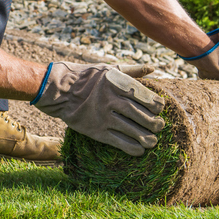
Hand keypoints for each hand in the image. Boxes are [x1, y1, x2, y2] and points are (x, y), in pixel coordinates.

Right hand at [31, 62, 165, 155]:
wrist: (59, 91)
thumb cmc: (87, 77)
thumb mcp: (109, 69)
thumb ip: (132, 71)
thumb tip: (152, 68)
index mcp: (117, 83)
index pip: (145, 97)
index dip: (157, 105)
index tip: (159, 109)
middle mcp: (111, 100)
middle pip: (141, 115)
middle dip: (155, 123)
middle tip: (159, 126)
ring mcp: (104, 117)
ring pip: (133, 131)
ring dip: (147, 138)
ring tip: (152, 140)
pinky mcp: (96, 131)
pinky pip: (119, 142)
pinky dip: (132, 148)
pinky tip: (139, 149)